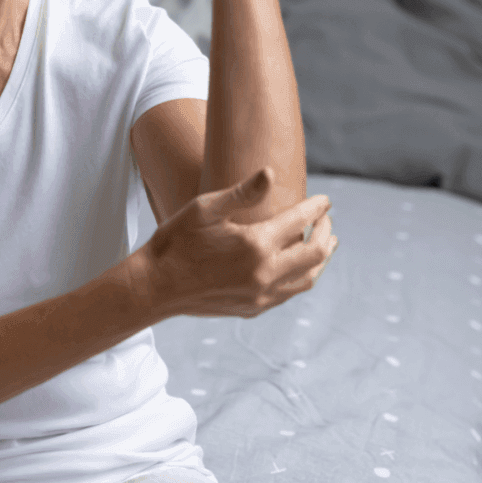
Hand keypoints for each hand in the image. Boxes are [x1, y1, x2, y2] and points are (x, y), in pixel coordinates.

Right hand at [133, 166, 336, 320]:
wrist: (155, 286)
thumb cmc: (176, 241)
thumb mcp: (204, 209)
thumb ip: (241, 193)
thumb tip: (270, 173)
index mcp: (255, 243)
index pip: (300, 221)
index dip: (317, 208)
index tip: (325, 199)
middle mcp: (264, 273)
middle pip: (316, 253)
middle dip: (326, 233)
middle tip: (326, 220)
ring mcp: (261, 295)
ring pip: (308, 278)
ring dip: (321, 259)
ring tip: (325, 244)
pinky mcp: (254, 308)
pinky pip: (289, 293)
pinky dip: (301, 277)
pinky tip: (297, 267)